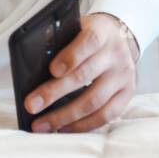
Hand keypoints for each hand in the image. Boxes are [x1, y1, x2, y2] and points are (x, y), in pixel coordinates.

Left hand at [22, 12, 138, 133]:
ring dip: (65, 116)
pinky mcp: (126, 94)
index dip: (70, 57)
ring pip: (94, 101)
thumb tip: (33, 66)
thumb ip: (61, 42)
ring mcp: (123, 76)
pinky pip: (106, 115)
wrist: (118, 39)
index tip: (52, 71)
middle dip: (54, 92)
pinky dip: (83, 125)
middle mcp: (116, 54)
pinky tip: (64, 128)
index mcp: (102, 32)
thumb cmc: (88, 36)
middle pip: (85, 76)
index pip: (89, 42)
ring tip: (42, 125)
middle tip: (32, 105)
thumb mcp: (77, 29)